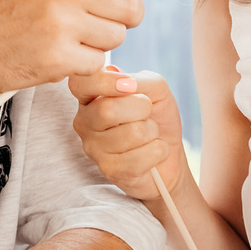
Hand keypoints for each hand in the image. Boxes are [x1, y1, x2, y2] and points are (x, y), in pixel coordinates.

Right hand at [0, 0, 170, 97]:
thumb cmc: (4, 11)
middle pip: (129, 5)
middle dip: (127, 17)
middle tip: (104, 22)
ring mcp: (61, 24)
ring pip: (117, 36)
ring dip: (103, 42)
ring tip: (71, 38)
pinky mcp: (59, 57)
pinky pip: (99, 62)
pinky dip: (86, 64)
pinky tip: (60, 56)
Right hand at [68, 69, 183, 201]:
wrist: (170, 154)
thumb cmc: (157, 118)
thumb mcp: (154, 89)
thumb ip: (139, 80)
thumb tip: (126, 83)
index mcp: (90, 96)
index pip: (81, 83)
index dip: (106, 82)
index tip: (131, 86)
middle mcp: (84, 121)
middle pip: (108, 110)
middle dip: (142, 107)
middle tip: (147, 113)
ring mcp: (93, 148)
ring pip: (133, 133)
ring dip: (153, 131)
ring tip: (149, 135)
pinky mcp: (109, 170)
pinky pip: (143, 155)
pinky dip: (159, 150)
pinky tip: (152, 152)